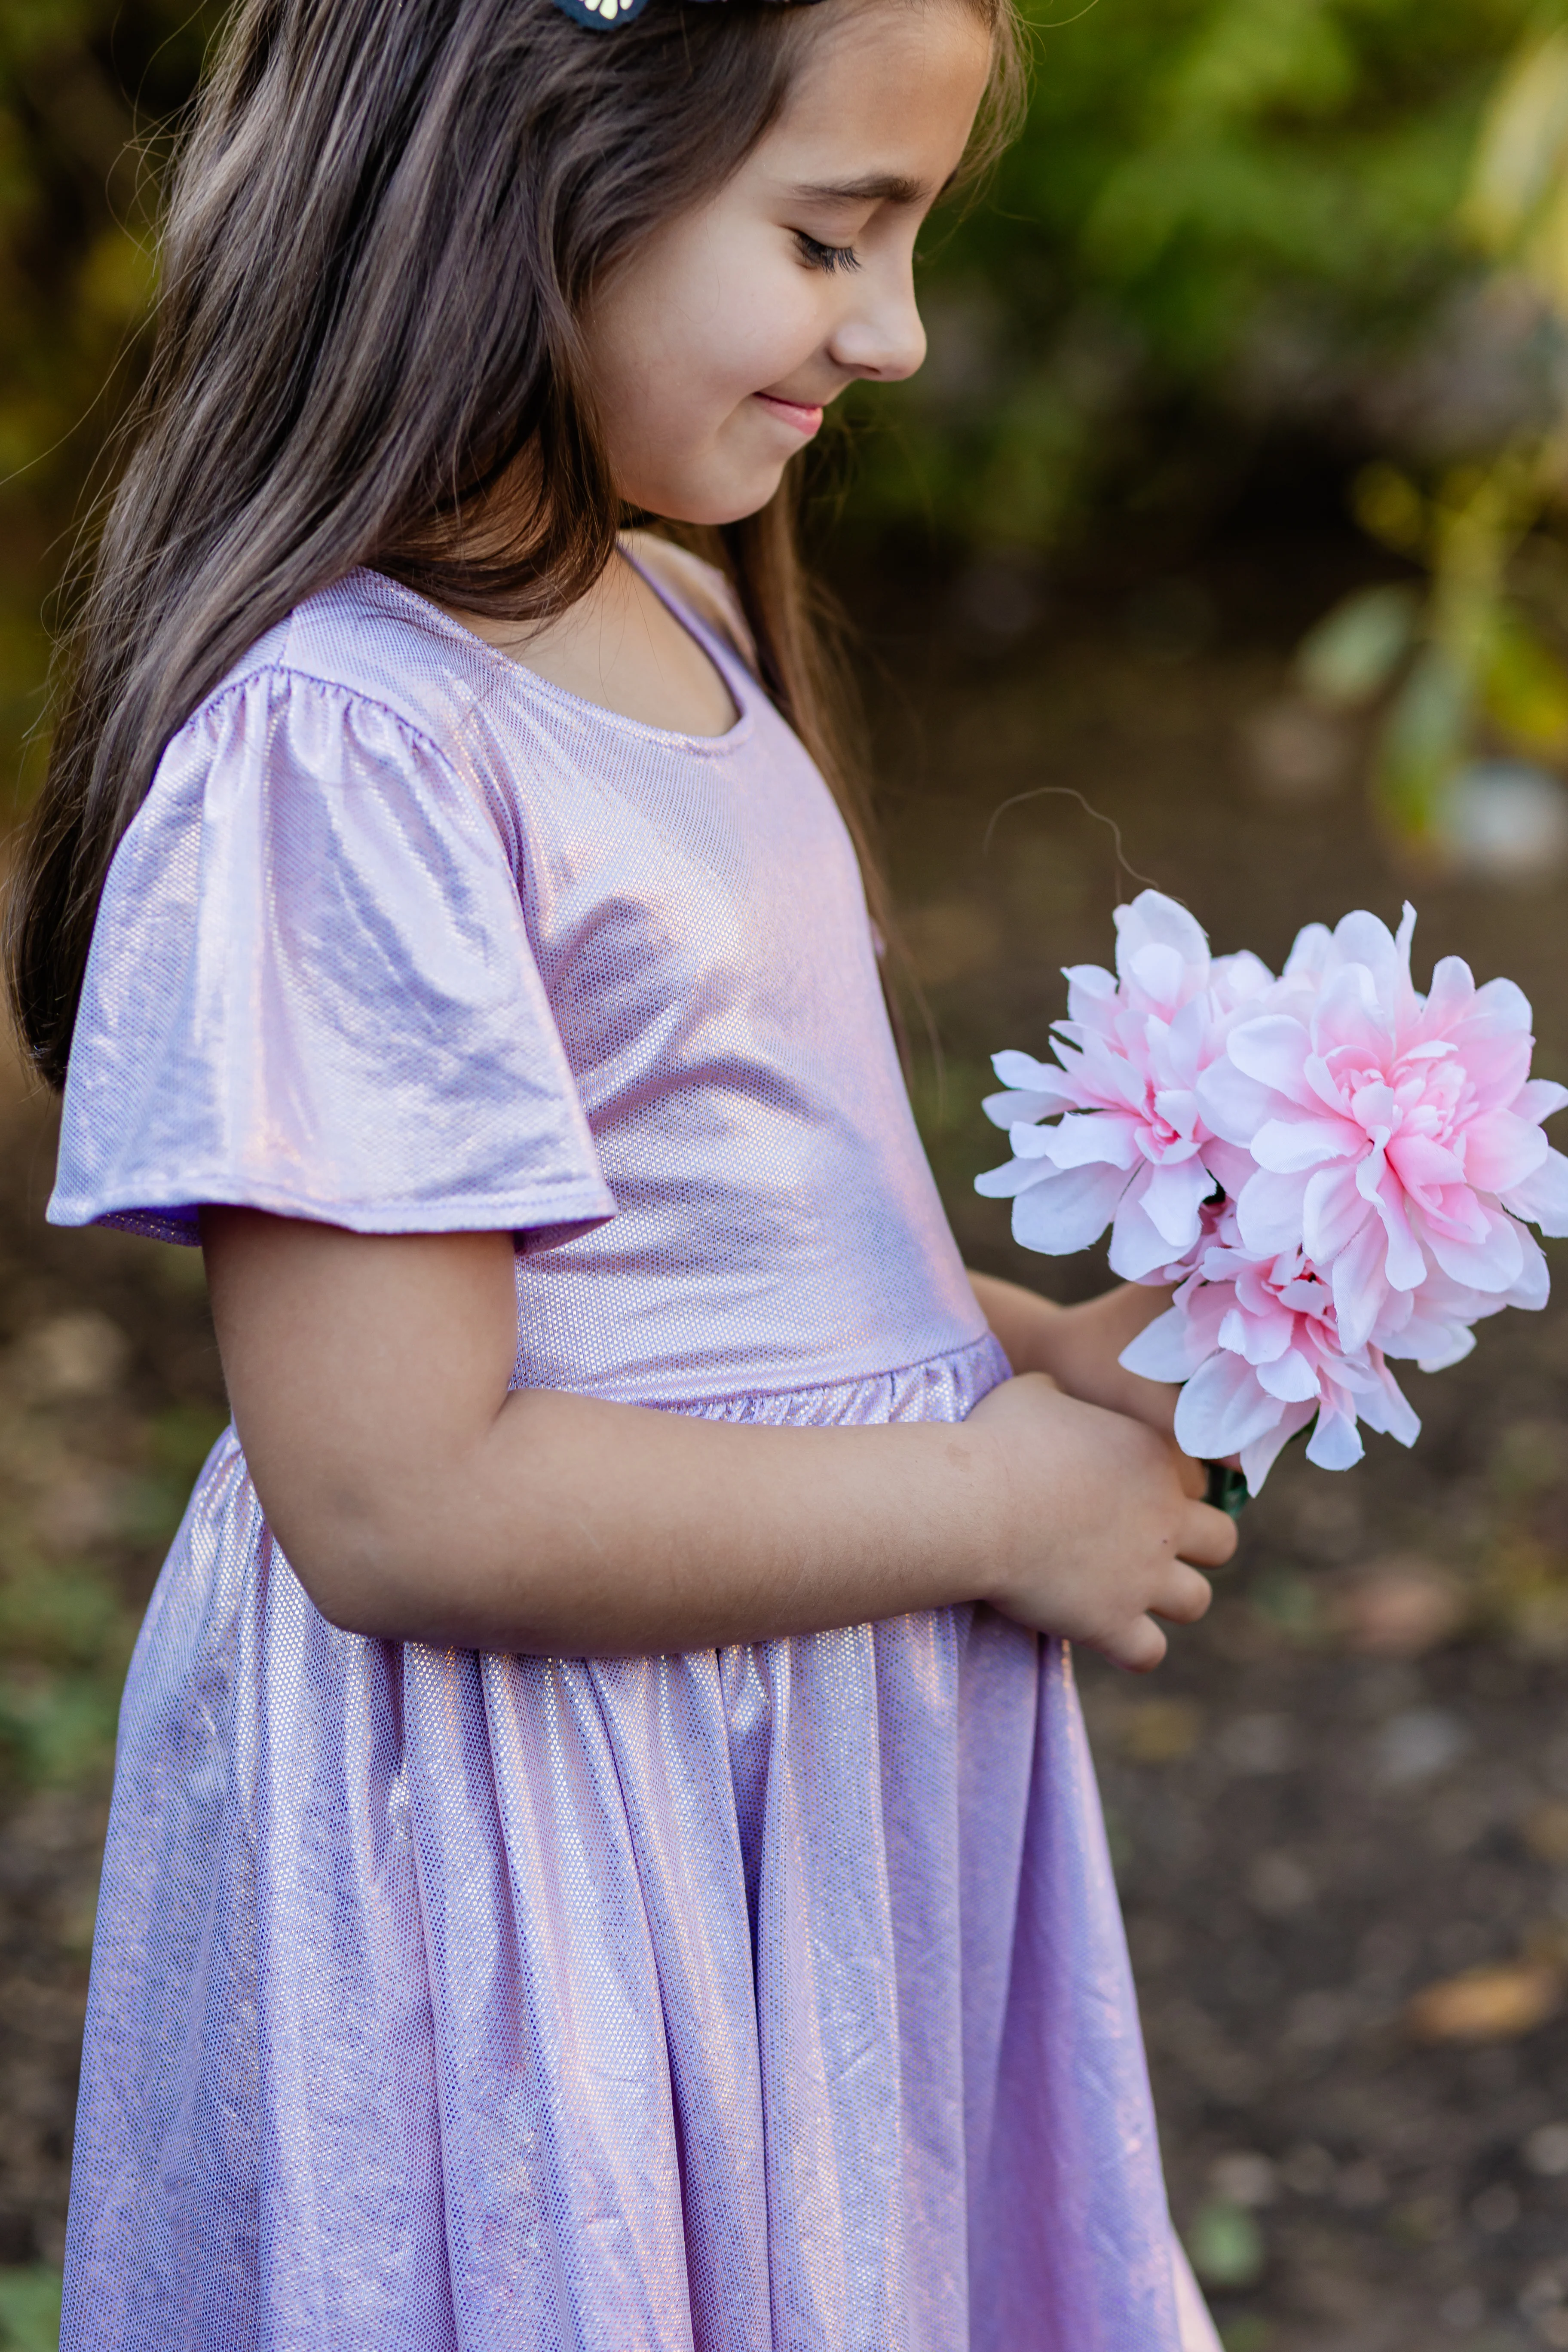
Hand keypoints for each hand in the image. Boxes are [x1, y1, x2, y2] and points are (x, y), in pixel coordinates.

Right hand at [965, 1372, 1235, 1671]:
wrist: (976, 1504)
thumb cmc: (999, 1440)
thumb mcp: (1034, 1392)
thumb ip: (1063, 1397)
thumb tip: (1056, 1397)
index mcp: (1153, 1457)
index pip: (1197, 1479)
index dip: (1172, 1489)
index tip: (1135, 1495)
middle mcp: (1164, 1517)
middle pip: (1223, 1541)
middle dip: (1194, 1547)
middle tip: (1149, 1548)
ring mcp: (1144, 1575)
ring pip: (1196, 1602)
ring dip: (1170, 1601)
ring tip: (1130, 1596)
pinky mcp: (1113, 1622)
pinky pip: (1148, 1654)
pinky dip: (1133, 1651)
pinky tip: (1107, 1636)